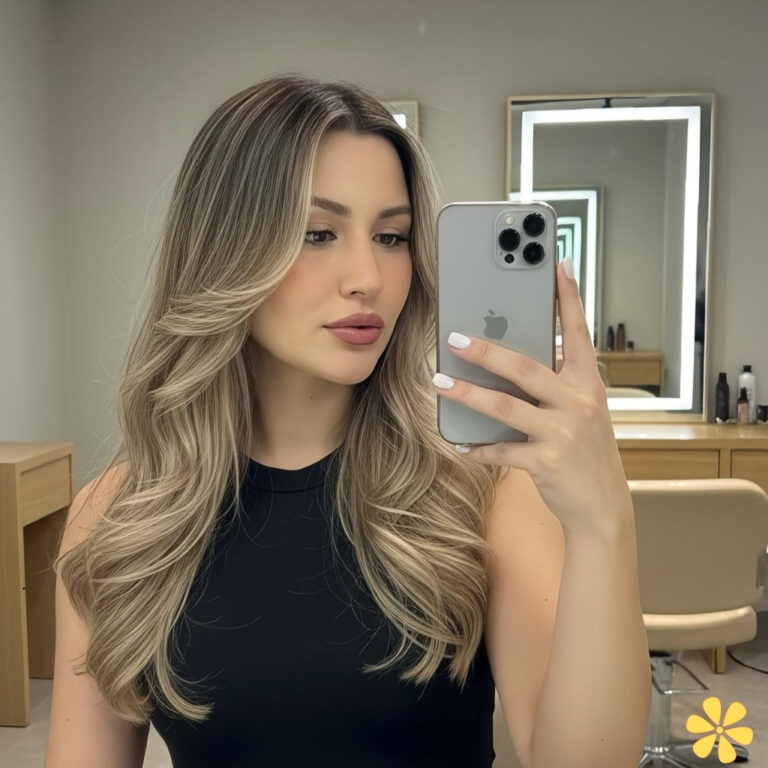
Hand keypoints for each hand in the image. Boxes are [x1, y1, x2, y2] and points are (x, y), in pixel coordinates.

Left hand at [431, 257, 631, 537]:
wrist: (603, 504)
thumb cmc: (585, 449)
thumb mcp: (581, 409)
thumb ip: (554, 382)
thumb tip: (510, 354)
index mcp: (587, 383)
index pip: (577, 333)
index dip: (567, 298)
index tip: (556, 264)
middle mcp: (579, 403)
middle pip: (526, 368)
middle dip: (488, 351)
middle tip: (455, 338)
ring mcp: (563, 433)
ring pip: (506, 407)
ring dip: (468, 394)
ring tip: (439, 381)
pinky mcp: (546, 463)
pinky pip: (501, 451)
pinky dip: (477, 446)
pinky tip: (457, 440)